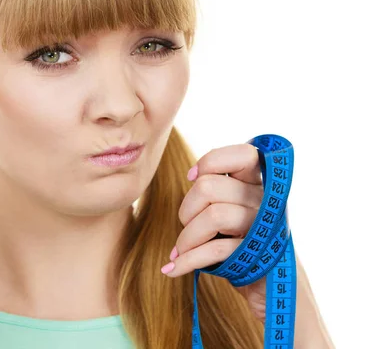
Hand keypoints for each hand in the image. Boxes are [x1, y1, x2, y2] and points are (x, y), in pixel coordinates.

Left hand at [161, 143, 267, 320]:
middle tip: (186, 227)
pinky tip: (173, 269)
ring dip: (186, 238)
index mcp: (260, 187)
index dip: (212, 161)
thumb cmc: (247, 250)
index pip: (244, 154)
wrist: (277, 295)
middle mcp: (266, 203)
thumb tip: (193, 175)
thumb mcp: (235, 216)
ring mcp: (265, 229)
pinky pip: (215, 250)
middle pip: (210, 187)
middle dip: (186, 209)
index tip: (193, 177)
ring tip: (181, 252)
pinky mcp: (259, 257)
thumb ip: (220, 193)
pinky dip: (187, 261)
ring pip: (213, 216)